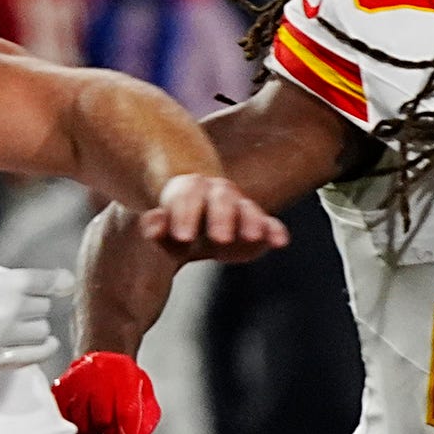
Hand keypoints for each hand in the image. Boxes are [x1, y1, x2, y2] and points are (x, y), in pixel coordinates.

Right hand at [0, 249, 68, 369]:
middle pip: (43, 308)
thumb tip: (15, 278)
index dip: (58, 281)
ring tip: (26, 323)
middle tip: (24, 301)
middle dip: (36, 302)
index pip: (46, 282)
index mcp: (3, 284)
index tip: (63, 283)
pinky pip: (30, 357)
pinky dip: (43, 350)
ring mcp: (1, 340)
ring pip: (40, 332)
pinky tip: (47, 345)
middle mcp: (8, 313)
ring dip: (36, 325)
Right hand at [54, 350, 158, 433]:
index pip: (126, 410)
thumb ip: (140, 433)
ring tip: (97, 411)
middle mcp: (96, 375)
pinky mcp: (57, 393)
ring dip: (92, 427)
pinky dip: (78, 424)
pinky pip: (67, 423)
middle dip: (110, 428)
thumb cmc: (124, 388)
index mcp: (124, 374)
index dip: (127, 431)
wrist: (101, 362)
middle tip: (112, 418)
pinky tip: (84, 411)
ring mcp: (74, 384)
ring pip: (83, 426)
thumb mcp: (143, 404)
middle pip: (102, 421)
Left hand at [136, 173, 288, 263]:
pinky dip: (275, 231)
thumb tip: (152, 223)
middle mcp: (217, 193)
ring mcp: (239, 206)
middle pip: (220, 200)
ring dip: (250, 222)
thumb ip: (156, 228)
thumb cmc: (176, 229)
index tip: (182, 237)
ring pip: (246, 209)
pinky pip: (268, 224)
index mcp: (190, 191)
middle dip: (221, 218)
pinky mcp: (257, 223)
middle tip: (219, 238)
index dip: (185, 216)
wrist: (198, 220)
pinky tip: (281, 242)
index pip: (187, 198)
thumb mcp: (162, 230)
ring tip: (253, 236)